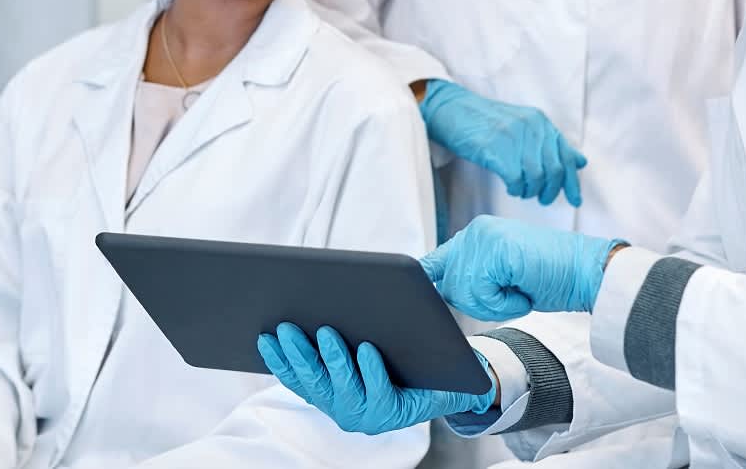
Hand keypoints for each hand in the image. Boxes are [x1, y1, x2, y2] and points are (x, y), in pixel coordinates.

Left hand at [257, 323, 494, 433]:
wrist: (411, 394)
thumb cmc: (431, 381)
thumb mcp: (450, 386)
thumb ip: (460, 386)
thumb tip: (478, 382)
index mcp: (391, 411)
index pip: (381, 394)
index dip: (372, 373)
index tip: (367, 348)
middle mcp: (360, 415)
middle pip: (340, 388)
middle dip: (329, 359)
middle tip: (323, 330)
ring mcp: (334, 405)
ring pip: (312, 384)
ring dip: (296, 358)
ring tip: (285, 330)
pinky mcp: (316, 394)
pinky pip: (294, 380)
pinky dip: (280, 361)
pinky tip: (268, 340)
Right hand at [419, 80, 586, 205]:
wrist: (452, 110)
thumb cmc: (486, 121)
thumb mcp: (522, 126)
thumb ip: (551, 143)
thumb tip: (580, 161)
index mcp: (540, 121)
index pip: (566, 156)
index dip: (571, 181)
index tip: (574, 199)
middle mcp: (530, 127)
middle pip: (554, 170)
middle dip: (550, 190)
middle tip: (542, 198)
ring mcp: (512, 137)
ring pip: (537, 177)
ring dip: (531, 190)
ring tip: (522, 190)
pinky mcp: (494, 149)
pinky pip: (516, 179)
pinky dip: (516, 188)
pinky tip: (510, 186)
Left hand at [421, 215, 624, 319]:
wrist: (589, 272)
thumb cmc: (552, 277)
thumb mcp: (504, 276)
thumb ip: (473, 277)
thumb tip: (441, 290)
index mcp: (476, 234)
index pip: (435, 261)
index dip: (428, 281)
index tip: (421, 292)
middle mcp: (475, 230)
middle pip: (448, 285)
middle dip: (477, 303)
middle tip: (510, 294)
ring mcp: (484, 237)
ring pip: (463, 292)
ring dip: (493, 305)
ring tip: (519, 290)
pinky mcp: (496, 250)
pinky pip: (481, 293)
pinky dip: (503, 304)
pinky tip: (523, 292)